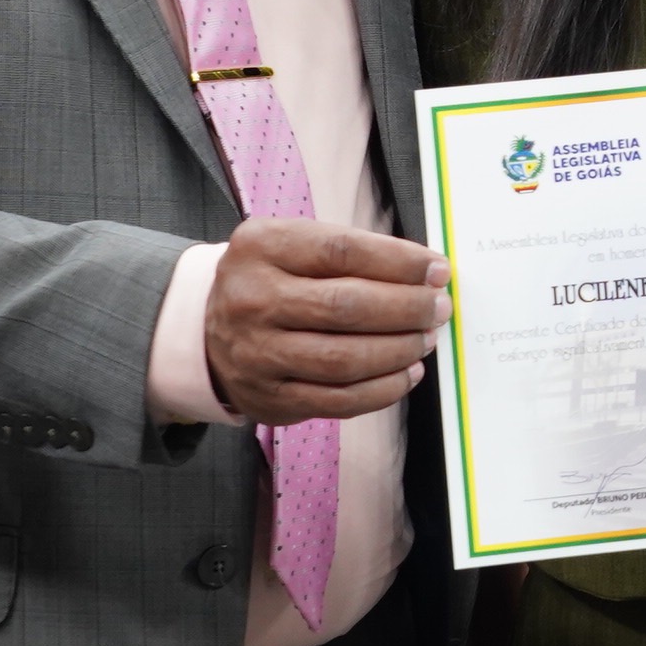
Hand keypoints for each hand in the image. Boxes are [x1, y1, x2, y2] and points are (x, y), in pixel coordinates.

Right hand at [204, 217, 449, 423]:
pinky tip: (407, 372)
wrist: (207, 329)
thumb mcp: (294, 245)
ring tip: (426, 338)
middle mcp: (252, 300)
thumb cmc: (272, 280)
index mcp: (262, 247)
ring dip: (399, 350)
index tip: (438, 270)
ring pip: (344, 359)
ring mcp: (256, 353)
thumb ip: (353, 253)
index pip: (343, 251)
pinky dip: (383, 389)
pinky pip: (338, 400)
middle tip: (438, 307)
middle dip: (407, 308)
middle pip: (347, 306)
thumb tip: (426, 273)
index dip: (400, 262)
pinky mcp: (269, 397)